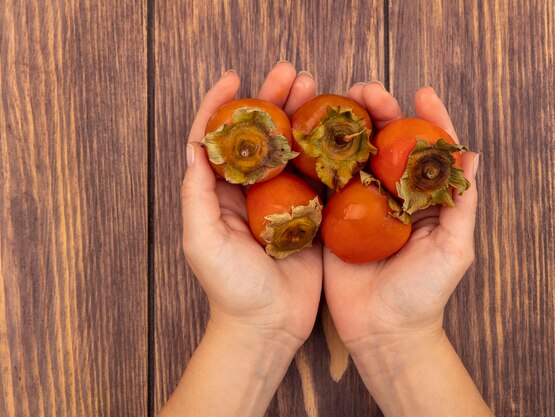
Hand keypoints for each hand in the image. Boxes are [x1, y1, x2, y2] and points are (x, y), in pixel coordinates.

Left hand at [182, 62, 320, 351]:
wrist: (268, 325)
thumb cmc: (229, 289)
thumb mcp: (202, 242)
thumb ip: (197, 196)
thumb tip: (195, 148)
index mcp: (220, 193)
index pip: (217, 139)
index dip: (223, 105)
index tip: (235, 78)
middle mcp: (251, 191)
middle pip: (261, 135)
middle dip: (273, 100)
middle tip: (292, 74)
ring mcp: (283, 200)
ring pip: (292, 148)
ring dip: (303, 117)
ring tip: (318, 90)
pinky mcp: (311, 213)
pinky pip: (319, 174)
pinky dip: (327, 150)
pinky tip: (339, 129)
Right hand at [323, 82, 479, 356]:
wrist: (383, 331)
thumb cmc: (425, 293)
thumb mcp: (455, 249)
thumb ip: (462, 204)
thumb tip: (473, 155)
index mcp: (424, 199)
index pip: (428, 151)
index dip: (428, 119)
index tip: (423, 93)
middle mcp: (391, 196)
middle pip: (387, 144)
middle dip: (380, 111)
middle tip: (367, 89)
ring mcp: (360, 206)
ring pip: (355, 156)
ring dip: (348, 126)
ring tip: (341, 101)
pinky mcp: (332, 220)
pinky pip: (326, 183)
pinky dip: (320, 158)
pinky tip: (314, 136)